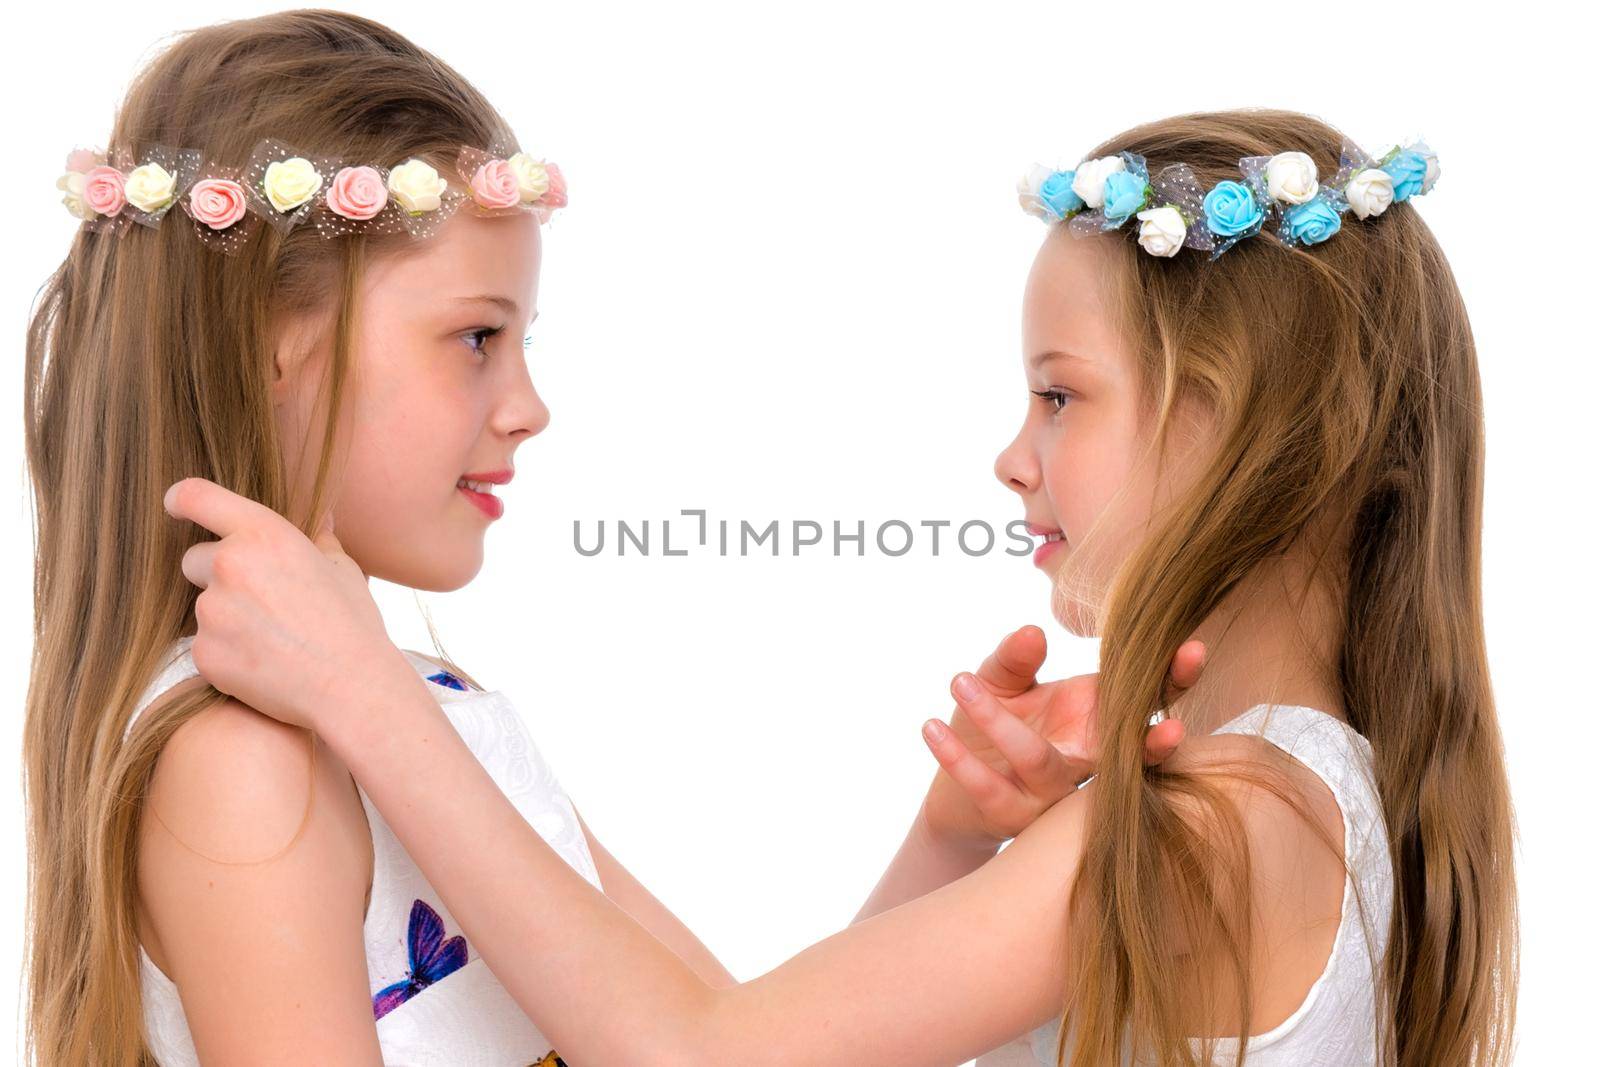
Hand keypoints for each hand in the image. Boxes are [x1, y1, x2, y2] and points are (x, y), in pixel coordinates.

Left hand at [163, 477, 405, 729]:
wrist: (350, 686)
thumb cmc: (353, 624)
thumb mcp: (343, 570)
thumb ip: (319, 539)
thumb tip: (320, 516)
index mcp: (263, 535)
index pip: (197, 497)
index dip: (181, 499)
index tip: (175, 506)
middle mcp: (229, 566)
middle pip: (193, 559)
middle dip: (215, 574)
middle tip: (258, 599)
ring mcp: (212, 611)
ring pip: (201, 605)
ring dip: (223, 615)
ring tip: (270, 636)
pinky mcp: (204, 652)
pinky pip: (204, 644)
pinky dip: (225, 651)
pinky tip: (263, 661)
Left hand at [918, 627, 1201, 850]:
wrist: (957, 794)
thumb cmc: (995, 723)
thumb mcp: (1002, 680)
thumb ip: (1015, 657)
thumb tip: (1034, 632)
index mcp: (1097, 717)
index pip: (1146, 697)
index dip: (1174, 678)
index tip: (1193, 650)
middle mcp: (1087, 760)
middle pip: (1129, 751)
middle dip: (1154, 739)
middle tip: (1172, 725)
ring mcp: (1054, 796)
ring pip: (1043, 764)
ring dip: (1001, 723)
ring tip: (960, 679)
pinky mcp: (1012, 817)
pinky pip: (989, 789)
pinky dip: (957, 757)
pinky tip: (930, 726)